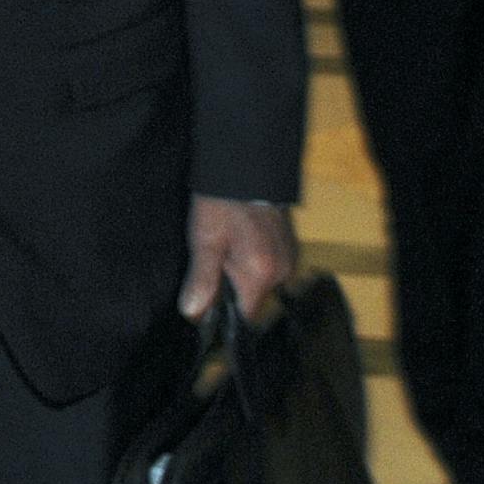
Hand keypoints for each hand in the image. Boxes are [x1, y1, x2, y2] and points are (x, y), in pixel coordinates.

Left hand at [179, 195, 295, 321]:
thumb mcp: (205, 241)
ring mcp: (290, 257)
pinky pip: (271, 266)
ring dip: (245, 273)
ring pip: (262, 283)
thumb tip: (193, 312)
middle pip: (254, 299)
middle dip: (234, 288)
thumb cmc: (222, 203)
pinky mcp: (291, 246)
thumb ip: (202, 280)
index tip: (211, 297)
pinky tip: (242, 241)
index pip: (246, 316)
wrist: (246, 168)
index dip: (226, 312)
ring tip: (229, 246)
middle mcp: (283, 270)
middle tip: (217, 259)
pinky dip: (256, 261)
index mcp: (261, 273)